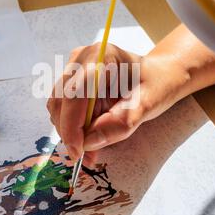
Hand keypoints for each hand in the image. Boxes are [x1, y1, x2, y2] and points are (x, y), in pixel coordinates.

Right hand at [46, 42, 191, 165]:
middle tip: (85, 157)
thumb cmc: (156, 85)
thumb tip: (88, 143)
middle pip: (60, 101)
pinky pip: (62, 108)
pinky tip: (89, 136)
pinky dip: (71, 127)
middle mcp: (81, 59)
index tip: (79, 152)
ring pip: (57, 107)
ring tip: (91, 150)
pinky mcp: (70, 80)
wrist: (156, 74)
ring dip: (69, 131)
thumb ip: (120, 123)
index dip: (71, 125)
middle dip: (69, 132)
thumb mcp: (147, 104)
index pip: (74, 94)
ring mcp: (73, 68)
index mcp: (102, 56)